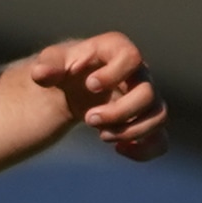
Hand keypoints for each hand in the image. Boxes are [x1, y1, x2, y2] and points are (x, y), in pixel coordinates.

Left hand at [21, 28, 169, 158]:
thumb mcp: (52, 62)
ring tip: (102, 135)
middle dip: (118, 112)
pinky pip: (161, 140)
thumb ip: (47, 66)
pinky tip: (119, 149)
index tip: (90, 85)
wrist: (75, 85)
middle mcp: (139, 73)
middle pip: (148, 94)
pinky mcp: (147, 121)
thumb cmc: (66, 68)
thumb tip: (40, 75)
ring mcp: (147, 98)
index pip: (132, 57)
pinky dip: (143, 150)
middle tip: (88, 119)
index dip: (113, 74)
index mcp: (118, 52)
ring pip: (158, 117)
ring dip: (130, 131)